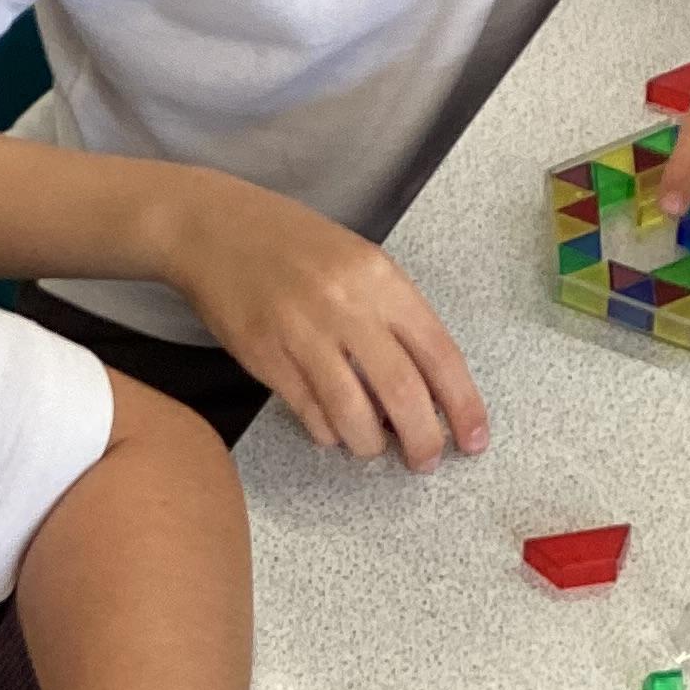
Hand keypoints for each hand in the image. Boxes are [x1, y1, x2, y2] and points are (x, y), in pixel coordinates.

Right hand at [158, 173, 486, 471]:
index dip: (463, 404)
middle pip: (403, 392)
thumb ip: (392, 316)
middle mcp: (346, 305)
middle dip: (423, 440)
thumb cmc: (294, 245)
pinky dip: (329, 431)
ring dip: (370, 445)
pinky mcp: (265, 357)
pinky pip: (310, 412)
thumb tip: (425, 386)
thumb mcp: (358, 261)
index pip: (439, 353)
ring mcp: (302, 333)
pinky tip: (333, 428)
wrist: (215, 228)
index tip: (474, 439)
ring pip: (353, 414)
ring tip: (373, 447)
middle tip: (426, 461)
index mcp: (381, 279)